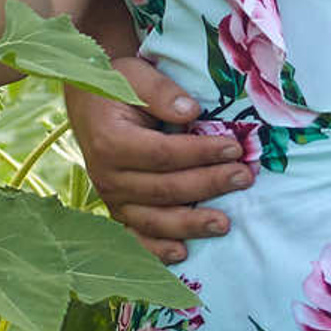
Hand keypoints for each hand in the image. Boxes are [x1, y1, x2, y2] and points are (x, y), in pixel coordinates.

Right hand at [64, 59, 251, 263]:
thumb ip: (161, 92)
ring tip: (224, 224)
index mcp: (111, 142)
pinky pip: (135, 238)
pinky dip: (157, 250)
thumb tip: (191, 112)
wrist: (87, 104)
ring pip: (154, 220)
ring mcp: (110, 198)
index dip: (201, 153)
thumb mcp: (135, 76)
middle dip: (208, 185)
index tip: (235, 147)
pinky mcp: (116, 211)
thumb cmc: (116, 87)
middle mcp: (107, 176)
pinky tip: (182, 253)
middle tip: (244, 178)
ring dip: (191, 224)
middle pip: (164, 189)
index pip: (164, 154)